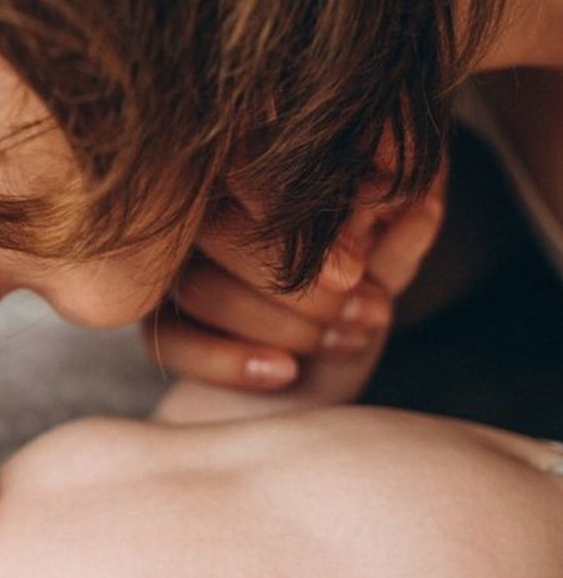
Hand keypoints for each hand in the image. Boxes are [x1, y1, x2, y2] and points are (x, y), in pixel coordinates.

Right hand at [146, 161, 445, 397]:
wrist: (306, 399)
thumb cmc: (346, 315)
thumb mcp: (382, 279)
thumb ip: (394, 244)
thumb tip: (424, 202)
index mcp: (252, 178)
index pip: (258, 179)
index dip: (309, 232)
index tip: (360, 275)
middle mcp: (198, 212)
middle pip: (220, 229)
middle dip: (301, 285)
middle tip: (368, 312)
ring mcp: (170, 267)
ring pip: (200, 287)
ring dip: (282, 324)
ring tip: (348, 340)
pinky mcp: (155, 323)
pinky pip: (172, 341)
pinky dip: (231, 361)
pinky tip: (286, 372)